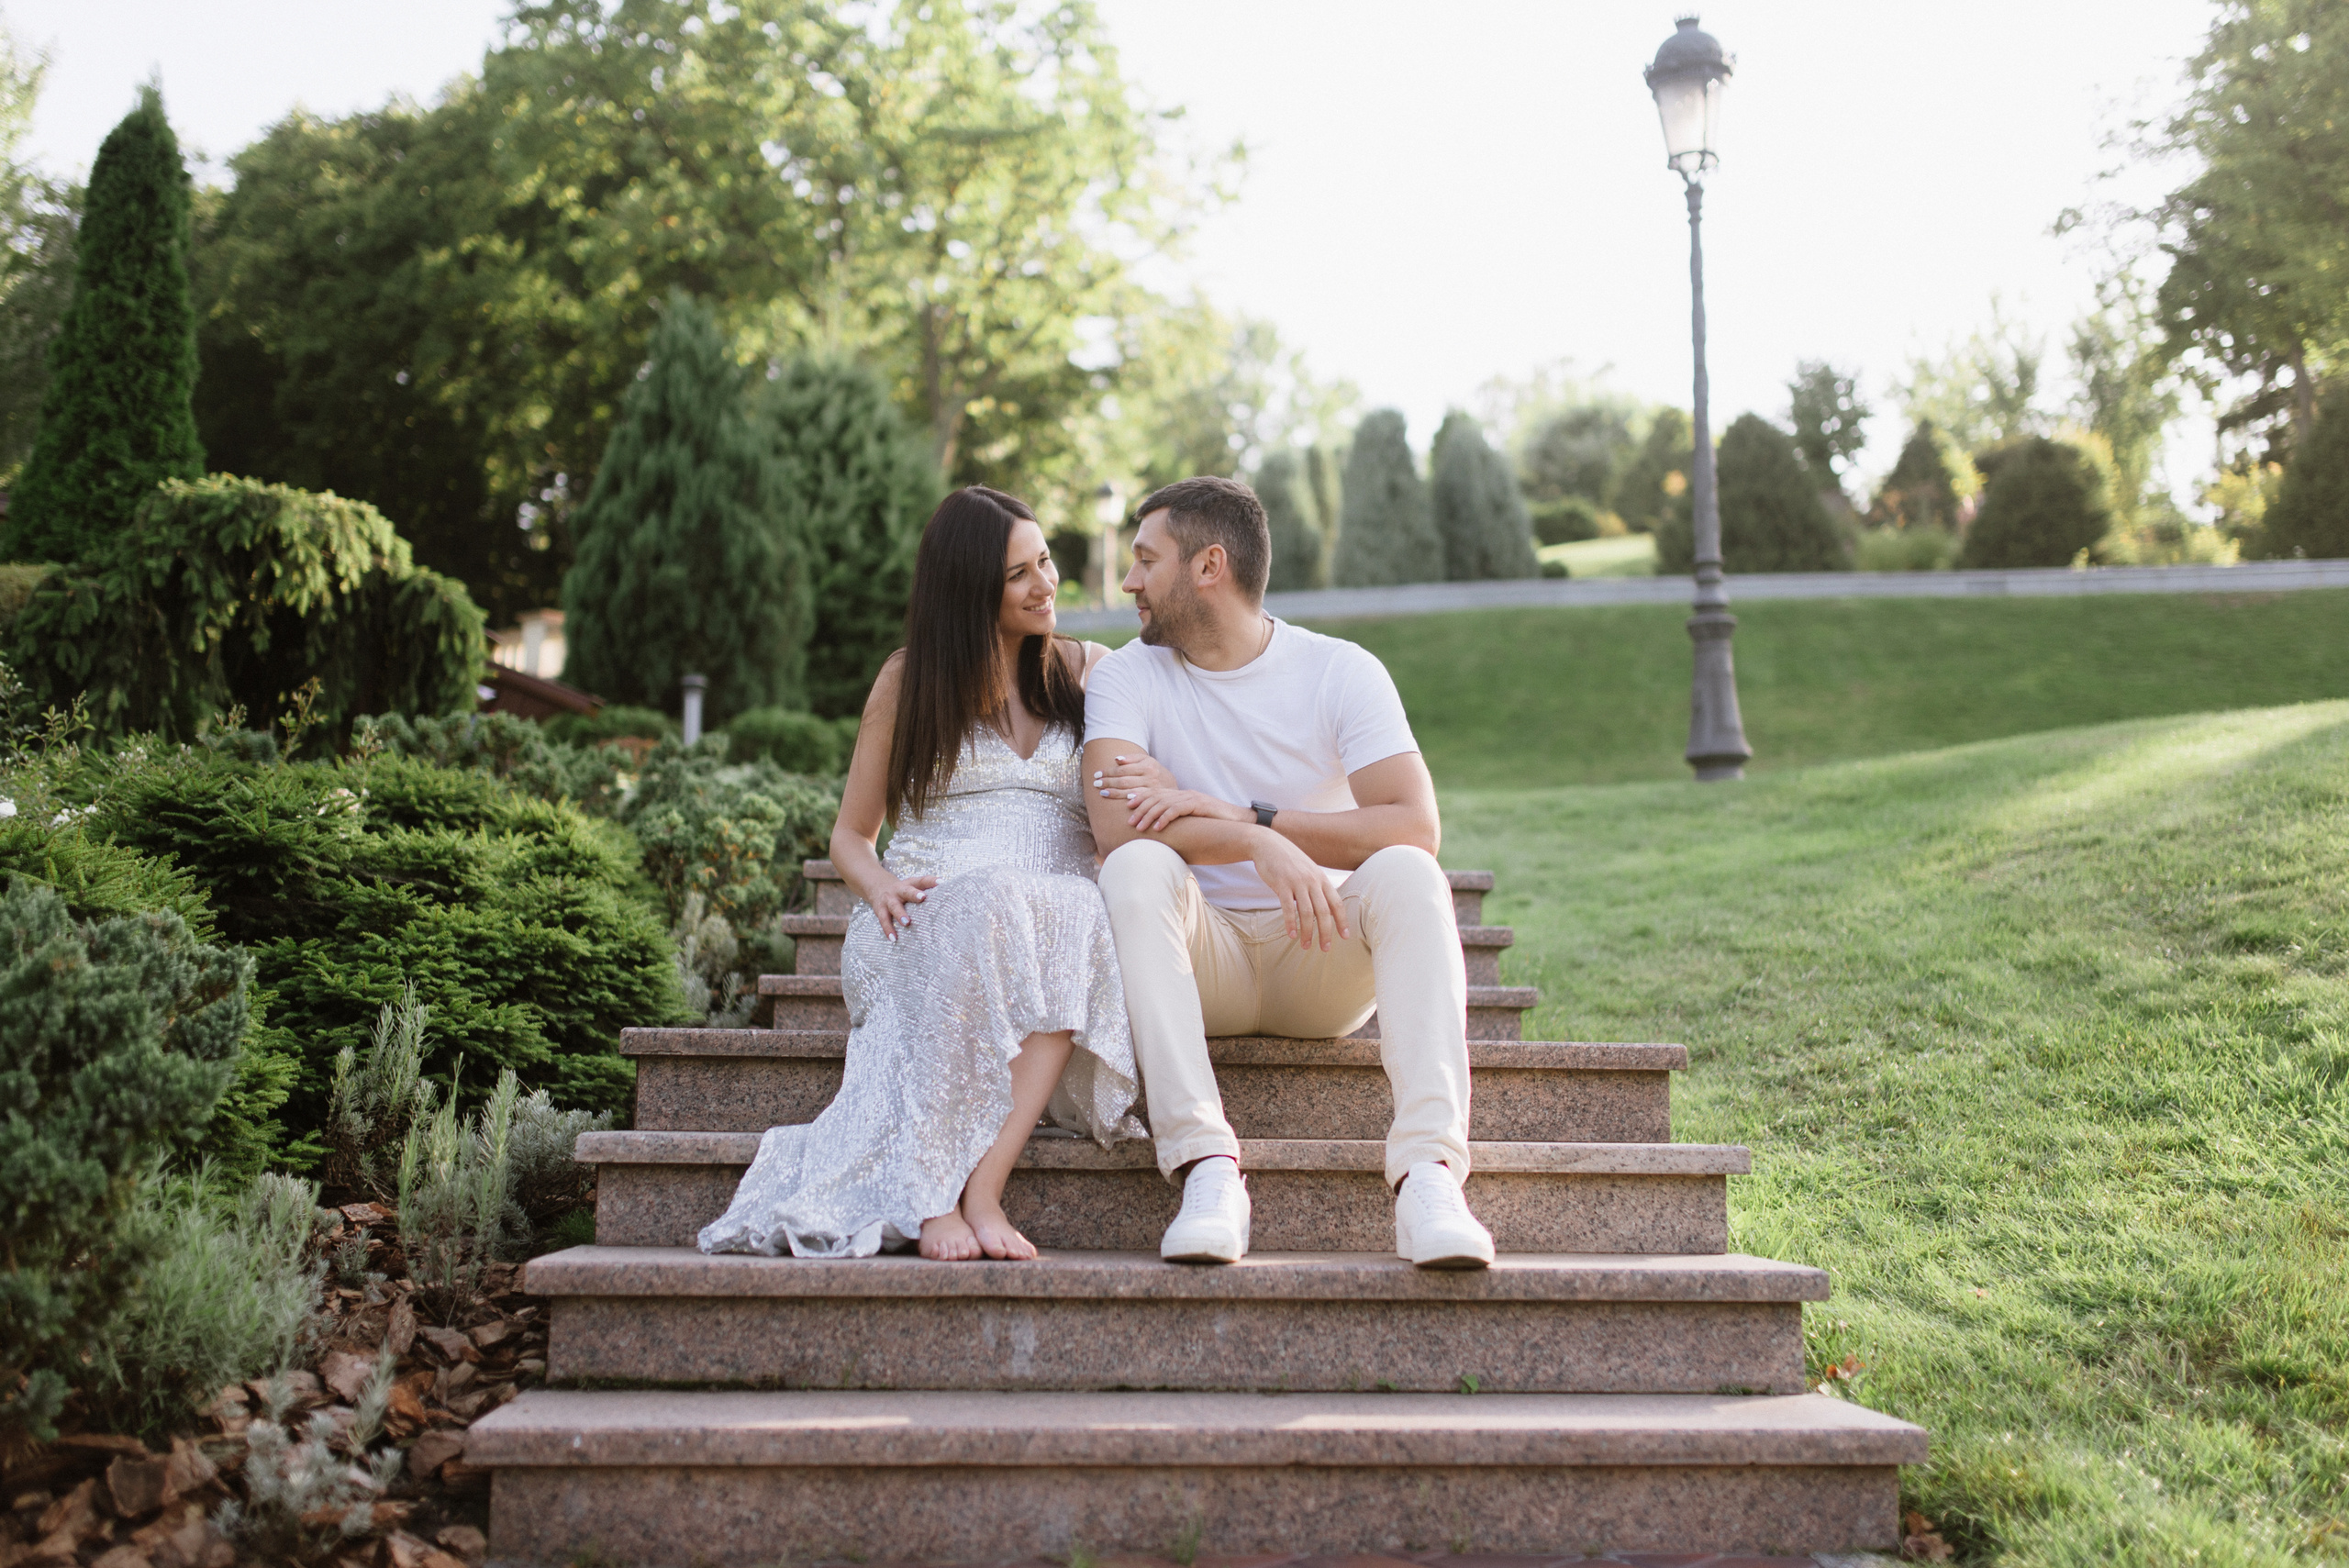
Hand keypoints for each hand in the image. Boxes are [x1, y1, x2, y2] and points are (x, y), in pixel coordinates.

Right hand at [862, 873, 938, 940]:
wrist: (877, 886)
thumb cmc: (903, 890)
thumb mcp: (913, 886)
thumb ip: (928, 890)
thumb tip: (951, 898)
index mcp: (910, 884)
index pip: (922, 880)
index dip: (931, 881)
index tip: (941, 882)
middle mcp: (899, 890)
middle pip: (907, 891)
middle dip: (914, 894)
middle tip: (922, 898)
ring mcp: (888, 900)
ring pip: (894, 906)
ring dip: (900, 914)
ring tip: (907, 923)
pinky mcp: (880, 909)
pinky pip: (884, 920)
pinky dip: (888, 929)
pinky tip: (893, 938)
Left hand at [1093, 750, 1176, 799]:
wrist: (1180, 792)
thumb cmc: (1158, 774)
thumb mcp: (1149, 761)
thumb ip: (1133, 759)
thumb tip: (1116, 759)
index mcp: (1147, 765)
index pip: (1123, 768)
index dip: (1109, 771)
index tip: (1097, 774)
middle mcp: (1150, 777)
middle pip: (1124, 779)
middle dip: (1108, 782)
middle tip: (1096, 784)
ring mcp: (1153, 789)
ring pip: (1129, 791)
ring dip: (1114, 793)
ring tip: (1102, 793)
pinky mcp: (1154, 800)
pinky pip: (1139, 801)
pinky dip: (1128, 800)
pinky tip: (1119, 801)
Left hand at [1125, 787, 1248, 833]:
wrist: (1240, 822)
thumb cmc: (1216, 826)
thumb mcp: (1193, 823)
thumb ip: (1179, 824)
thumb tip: (1162, 835)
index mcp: (1182, 796)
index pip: (1157, 794)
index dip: (1141, 798)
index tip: (1127, 807)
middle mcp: (1184, 794)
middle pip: (1156, 797)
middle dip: (1140, 808)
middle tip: (1128, 820)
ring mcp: (1191, 797)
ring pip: (1163, 803)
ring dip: (1148, 815)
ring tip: (1138, 826)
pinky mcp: (1198, 804)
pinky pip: (1177, 810)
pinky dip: (1165, 818)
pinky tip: (1157, 828)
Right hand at [1249, 828, 1349, 951]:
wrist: (1268, 844)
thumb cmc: (1289, 861)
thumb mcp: (1308, 870)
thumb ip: (1316, 886)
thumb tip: (1324, 907)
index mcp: (1321, 879)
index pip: (1337, 903)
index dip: (1342, 921)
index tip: (1345, 937)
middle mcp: (1312, 881)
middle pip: (1323, 912)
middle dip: (1325, 933)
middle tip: (1325, 948)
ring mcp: (1297, 882)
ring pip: (1307, 912)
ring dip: (1307, 932)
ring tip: (1306, 946)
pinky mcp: (1281, 884)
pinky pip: (1288, 907)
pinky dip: (1290, 923)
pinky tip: (1291, 935)